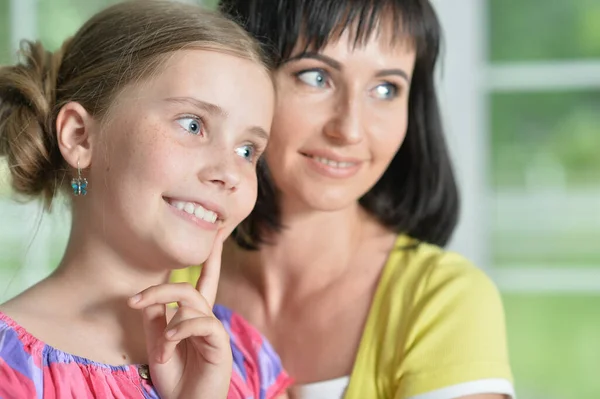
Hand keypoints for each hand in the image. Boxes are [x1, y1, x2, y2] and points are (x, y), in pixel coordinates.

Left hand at [128, 231, 230, 398]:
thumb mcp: (159, 345)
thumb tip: (148, 294)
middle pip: (190, 288)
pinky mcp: (219, 343)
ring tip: (160, 345)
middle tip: (134, 300)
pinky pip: (201, 322)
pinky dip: (180, 331)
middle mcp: (207, 319)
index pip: (204, 280)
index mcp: (195, 318)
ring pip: (192, 302)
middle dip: (161, 289)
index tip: (216, 233)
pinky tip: (170, 347)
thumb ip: (156, 319)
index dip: (210, 258)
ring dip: (168, 321)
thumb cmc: (175, 379)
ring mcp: (214, 331)